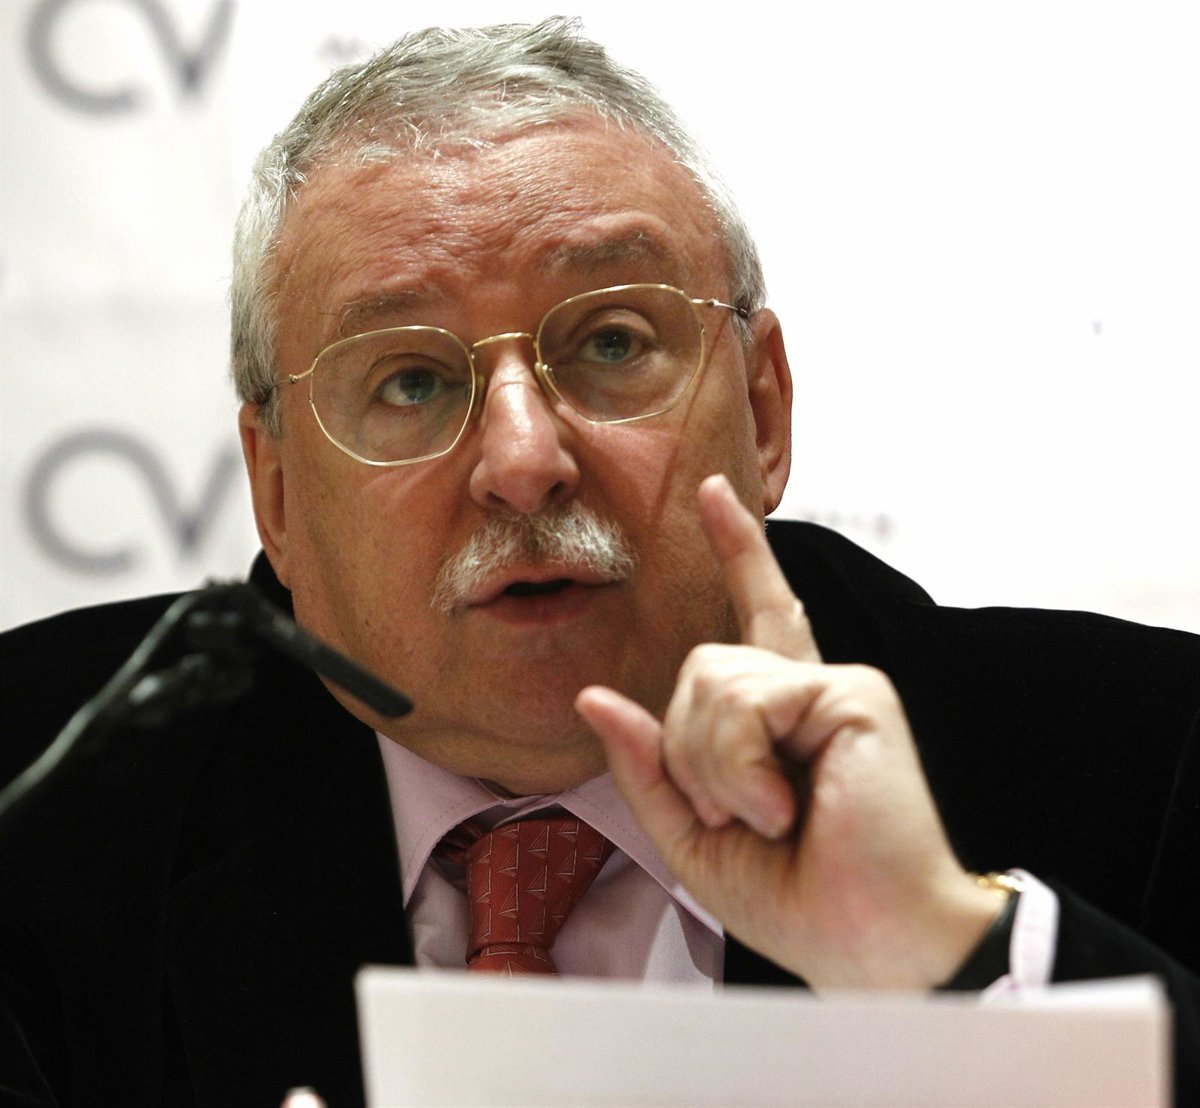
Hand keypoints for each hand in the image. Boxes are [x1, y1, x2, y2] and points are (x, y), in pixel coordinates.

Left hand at [576, 474, 1003, 988]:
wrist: (871, 943)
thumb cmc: (799, 898)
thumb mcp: (694, 835)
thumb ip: (647, 763)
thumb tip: (593, 696)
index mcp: (782, 717)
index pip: (756, 616)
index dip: (739, 551)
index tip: (716, 492)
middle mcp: (809, 687)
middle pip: (698, 668)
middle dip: (693, 755)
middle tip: (747, 819)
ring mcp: (833, 683)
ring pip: (711, 680)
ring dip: (717, 770)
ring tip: (772, 817)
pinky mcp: (852, 690)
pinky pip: (747, 702)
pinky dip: (742, 768)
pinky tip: (788, 805)